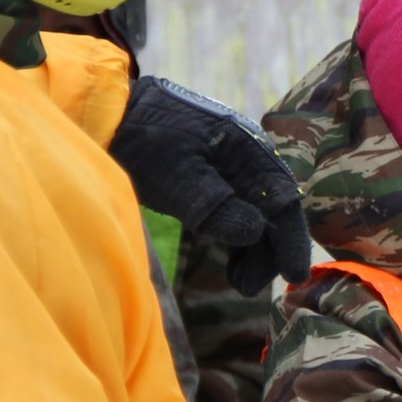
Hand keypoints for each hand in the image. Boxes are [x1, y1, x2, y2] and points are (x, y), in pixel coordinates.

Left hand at [110, 76, 312, 294]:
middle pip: (273, 210)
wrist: (108, 114)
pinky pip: (237, 208)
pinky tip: (229, 258)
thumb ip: (217, 206)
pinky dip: (237, 236)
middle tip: (248, 287)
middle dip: (268, 251)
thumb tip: (255, 234)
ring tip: (239, 281)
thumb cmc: (143, 142)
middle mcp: (248, 157)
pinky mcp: (210, 174)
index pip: (283, 201)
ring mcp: (229, 164)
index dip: (291, 241)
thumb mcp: (178, 176)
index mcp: (249, 150)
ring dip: (253, 248)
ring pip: (256, 212)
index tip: (294, 276)